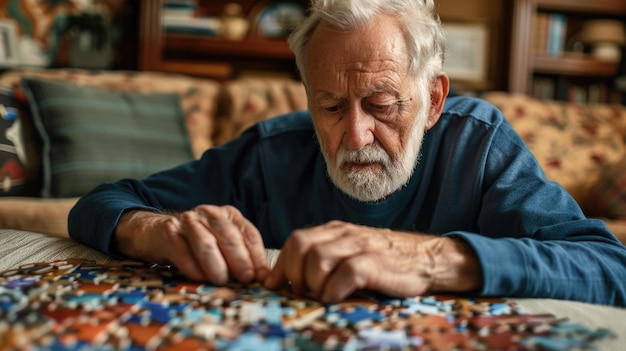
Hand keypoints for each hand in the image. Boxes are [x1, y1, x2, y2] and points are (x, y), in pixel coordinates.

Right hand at [114, 205, 269, 284]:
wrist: (153, 232)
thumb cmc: (193, 244)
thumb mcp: (220, 247)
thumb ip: (241, 258)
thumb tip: (263, 278)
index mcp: (229, 216)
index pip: (248, 234)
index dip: (256, 256)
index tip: (261, 276)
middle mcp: (210, 214)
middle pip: (229, 236)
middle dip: (239, 259)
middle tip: (245, 278)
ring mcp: (188, 220)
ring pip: (206, 242)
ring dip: (215, 263)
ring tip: (221, 280)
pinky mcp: (168, 231)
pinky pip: (181, 249)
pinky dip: (191, 265)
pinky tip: (198, 277)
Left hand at [264, 220, 481, 302]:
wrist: (427, 258)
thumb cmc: (385, 261)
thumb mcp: (351, 252)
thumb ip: (325, 258)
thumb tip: (289, 281)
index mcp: (335, 231)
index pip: (296, 240)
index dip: (281, 265)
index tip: (276, 286)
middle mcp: (345, 234)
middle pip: (301, 245)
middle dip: (294, 273)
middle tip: (303, 292)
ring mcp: (360, 246)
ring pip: (318, 258)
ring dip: (314, 283)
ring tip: (323, 296)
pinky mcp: (376, 262)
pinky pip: (346, 273)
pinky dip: (335, 290)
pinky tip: (338, 298)